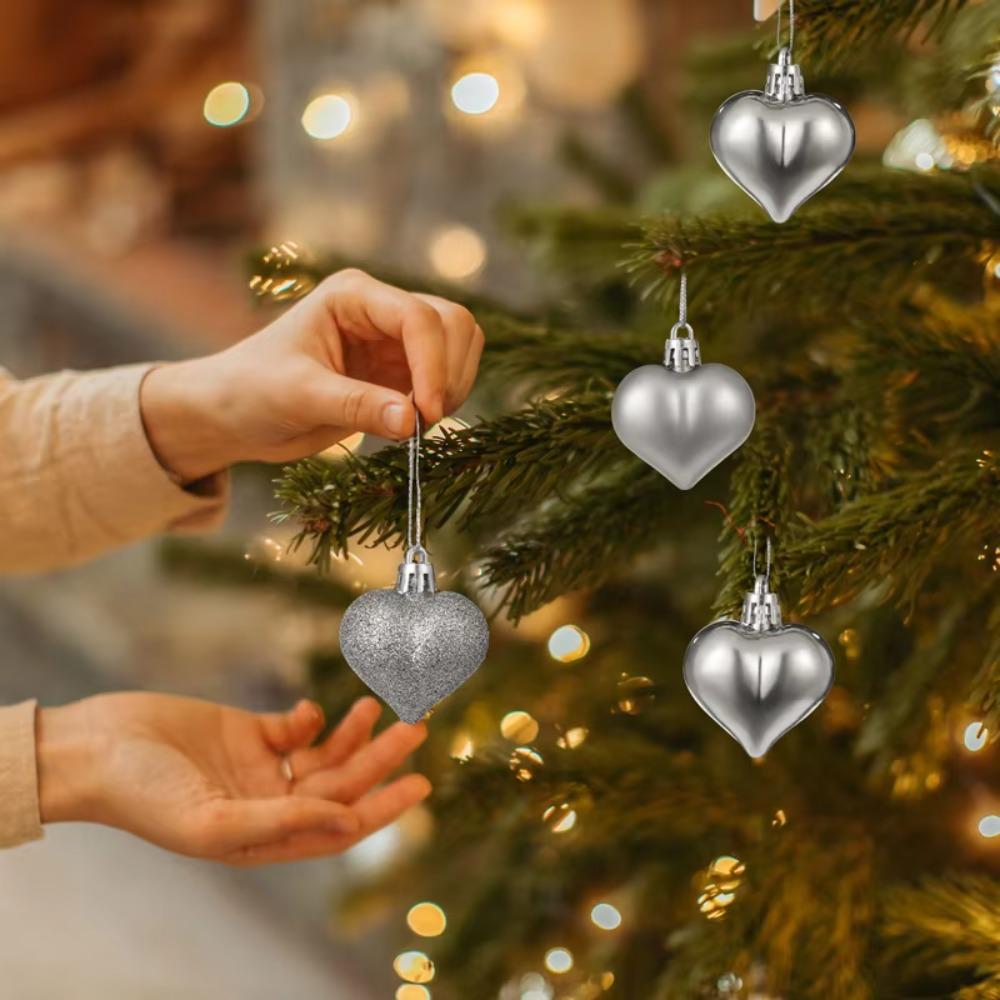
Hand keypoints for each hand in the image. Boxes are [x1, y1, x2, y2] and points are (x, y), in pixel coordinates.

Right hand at [37, 694, 429, 864]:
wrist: (94, 748)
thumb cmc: (143, 794)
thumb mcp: (213, 821)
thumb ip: (283, 823)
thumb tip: (349, 822)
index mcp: (263, 839)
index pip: (338, 827)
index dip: (381, 809)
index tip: (421, 784)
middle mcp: (268, 805)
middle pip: (339, 784)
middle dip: (378, 759)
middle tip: (416, 727)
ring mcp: (259, 769)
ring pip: (324, 755)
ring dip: (352, 734)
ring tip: (376, 707)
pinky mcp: (247, 732)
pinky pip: (294, 729)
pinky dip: (310, 719)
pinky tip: (310, 711)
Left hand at [140, 269, 484, 481]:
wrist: (235, 415)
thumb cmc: (252, 392)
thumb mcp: (299, 396)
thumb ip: (356, 406)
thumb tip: (412, 421)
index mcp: (353, 296)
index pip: (418, 317)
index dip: (433, 364)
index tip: (428, 413)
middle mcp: (380, 309)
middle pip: (452, 323)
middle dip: (449, 372)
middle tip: (425, 421)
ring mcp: (394, 339)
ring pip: (459, 345)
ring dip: (454, 385)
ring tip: (418, 424)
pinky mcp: (401, 370)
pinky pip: (448, 375)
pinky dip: (445, 400)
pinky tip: (414, 424)